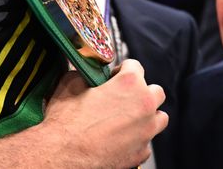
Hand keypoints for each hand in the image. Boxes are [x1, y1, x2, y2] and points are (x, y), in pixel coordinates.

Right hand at [41, 59, 166, 167]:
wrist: (63, 156)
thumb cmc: (66, 123)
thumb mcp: (70, 85)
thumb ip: (85, 74)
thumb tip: (87, 75)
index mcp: (129, 84)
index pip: (135, 66)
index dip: (121, 70)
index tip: (114, 77)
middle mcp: (144, 106)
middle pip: (155, 92)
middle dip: (141, 92)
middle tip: (123, 98)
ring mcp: (146, 131)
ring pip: (159, 118)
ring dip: (147, 116)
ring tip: (127, 119)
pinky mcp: (141, 152)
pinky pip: (146, 142)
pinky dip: (137, 139)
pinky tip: (121, 139)